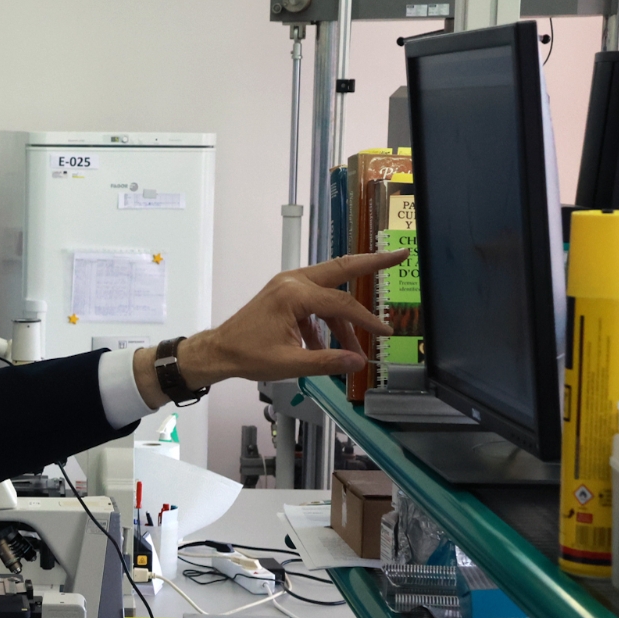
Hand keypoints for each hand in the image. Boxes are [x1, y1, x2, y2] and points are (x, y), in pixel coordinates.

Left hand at [133, 251, 405, 404]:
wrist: (218, 351)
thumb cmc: (248, 356)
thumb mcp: (289, 364)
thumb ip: (327, 361)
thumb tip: (360, 362)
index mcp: (294, 295)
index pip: (341, 304)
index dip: (366, 320)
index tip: (386, 332)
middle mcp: (292, 281)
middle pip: (341, 268)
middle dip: (372, 263)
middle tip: (400, 254)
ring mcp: (287, 284)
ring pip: (329, 288)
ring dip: (345, 315)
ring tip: (360, 344)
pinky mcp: (284, 294)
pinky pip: (314, 302)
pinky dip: (325, 321)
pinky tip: (329, 346)